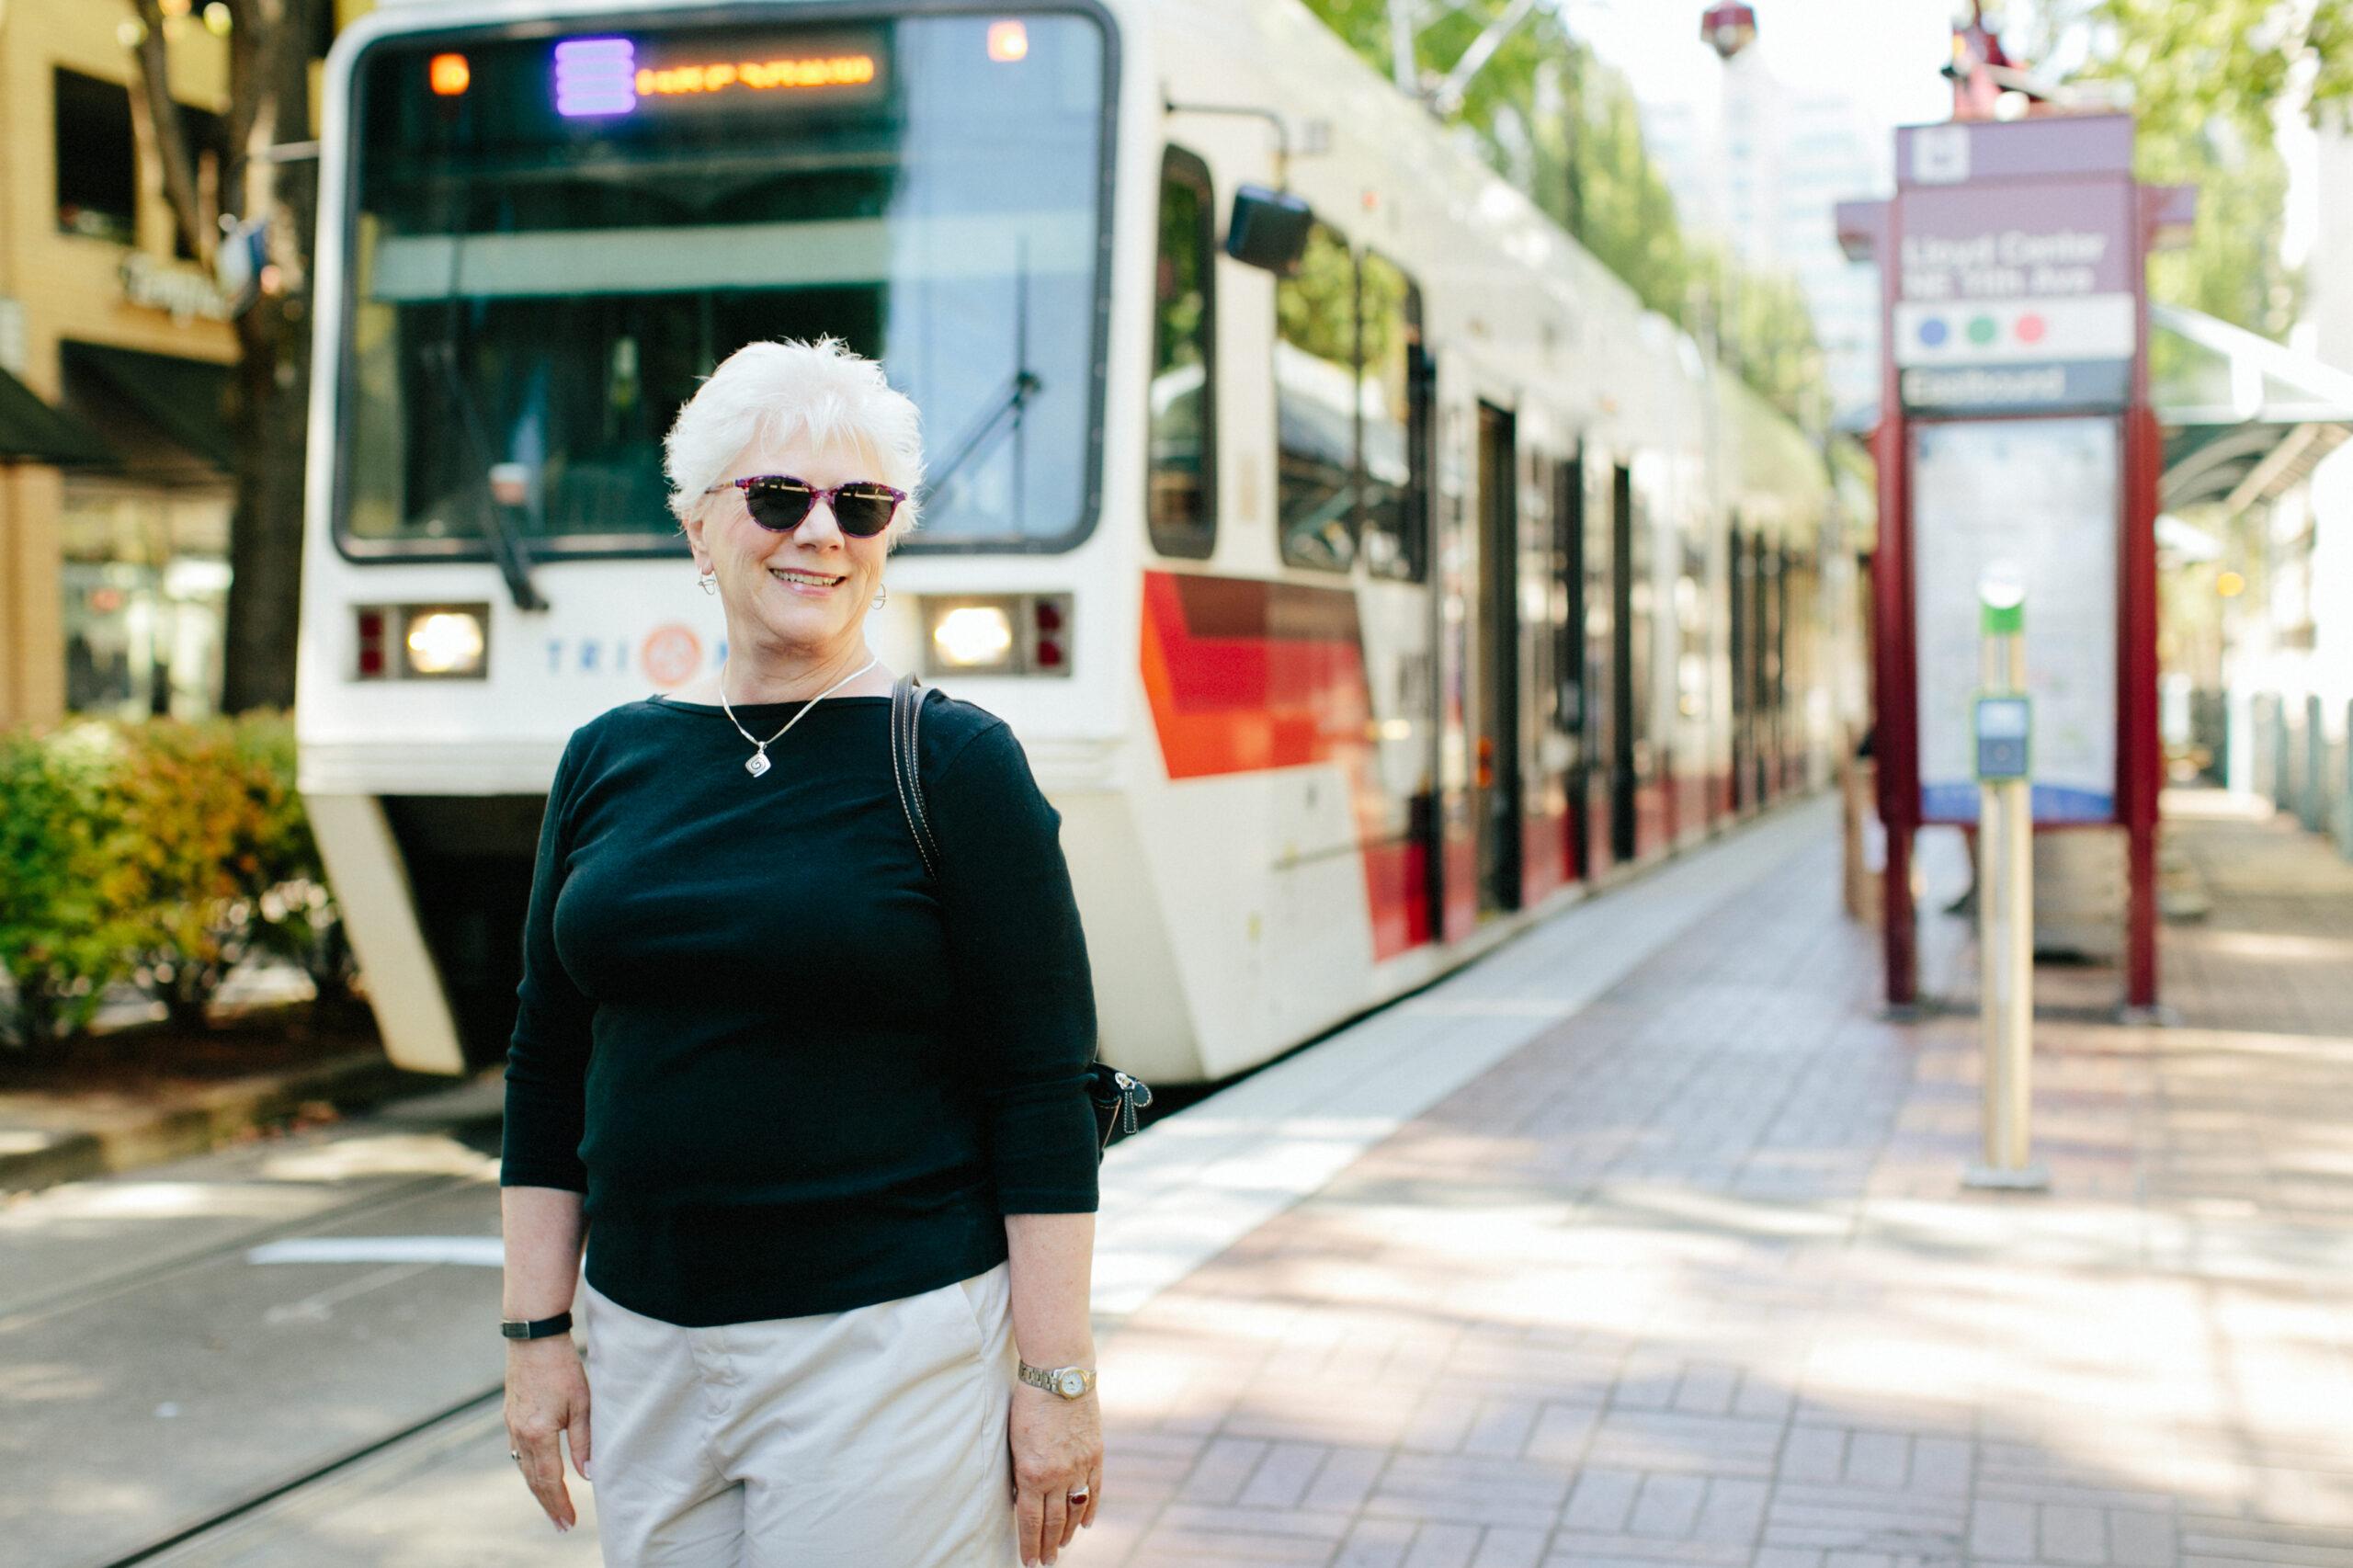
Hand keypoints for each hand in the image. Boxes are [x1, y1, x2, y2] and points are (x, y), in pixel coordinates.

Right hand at [505, 1338, 592, 1531]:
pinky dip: (529, 1469)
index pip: (549, 1480)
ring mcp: (511, 1425)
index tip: (569, 1522)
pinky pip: (518, 1452)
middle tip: (561, 1525)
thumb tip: (588, 1474)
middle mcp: (519, 1434)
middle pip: (532, 1480)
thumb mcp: (581, 1403)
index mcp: (537, 1433)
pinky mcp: (511, 1416)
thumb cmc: (562, 1367)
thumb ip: (584, 1440)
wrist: (533, 1338)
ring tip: (551, 1505)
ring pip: (523, 1467)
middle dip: (548, 1504)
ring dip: (537, 1489)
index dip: (559, 1503)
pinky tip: (537, 1473)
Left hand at [1009, 1382, 1101, 1565]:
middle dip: (1048, 1546)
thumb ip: (1020, 1473)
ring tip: (1061, 1547)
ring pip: (1075, 1510)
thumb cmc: (1029, 1404)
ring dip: (1067, 1533)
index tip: (1029, 1562)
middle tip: (1045, 1563)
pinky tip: (1084, 1524)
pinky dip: (1089, 1509)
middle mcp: (1058, 1475)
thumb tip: (1022, 1499)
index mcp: (1032, 1473)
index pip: (1030, 1521)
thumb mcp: (1015, 1442)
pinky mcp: (1095, 1455)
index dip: (1029, 1545)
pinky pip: (1094, 1490)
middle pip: (1053, 1522)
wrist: (1060, 1375)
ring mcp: (1080, 1466)